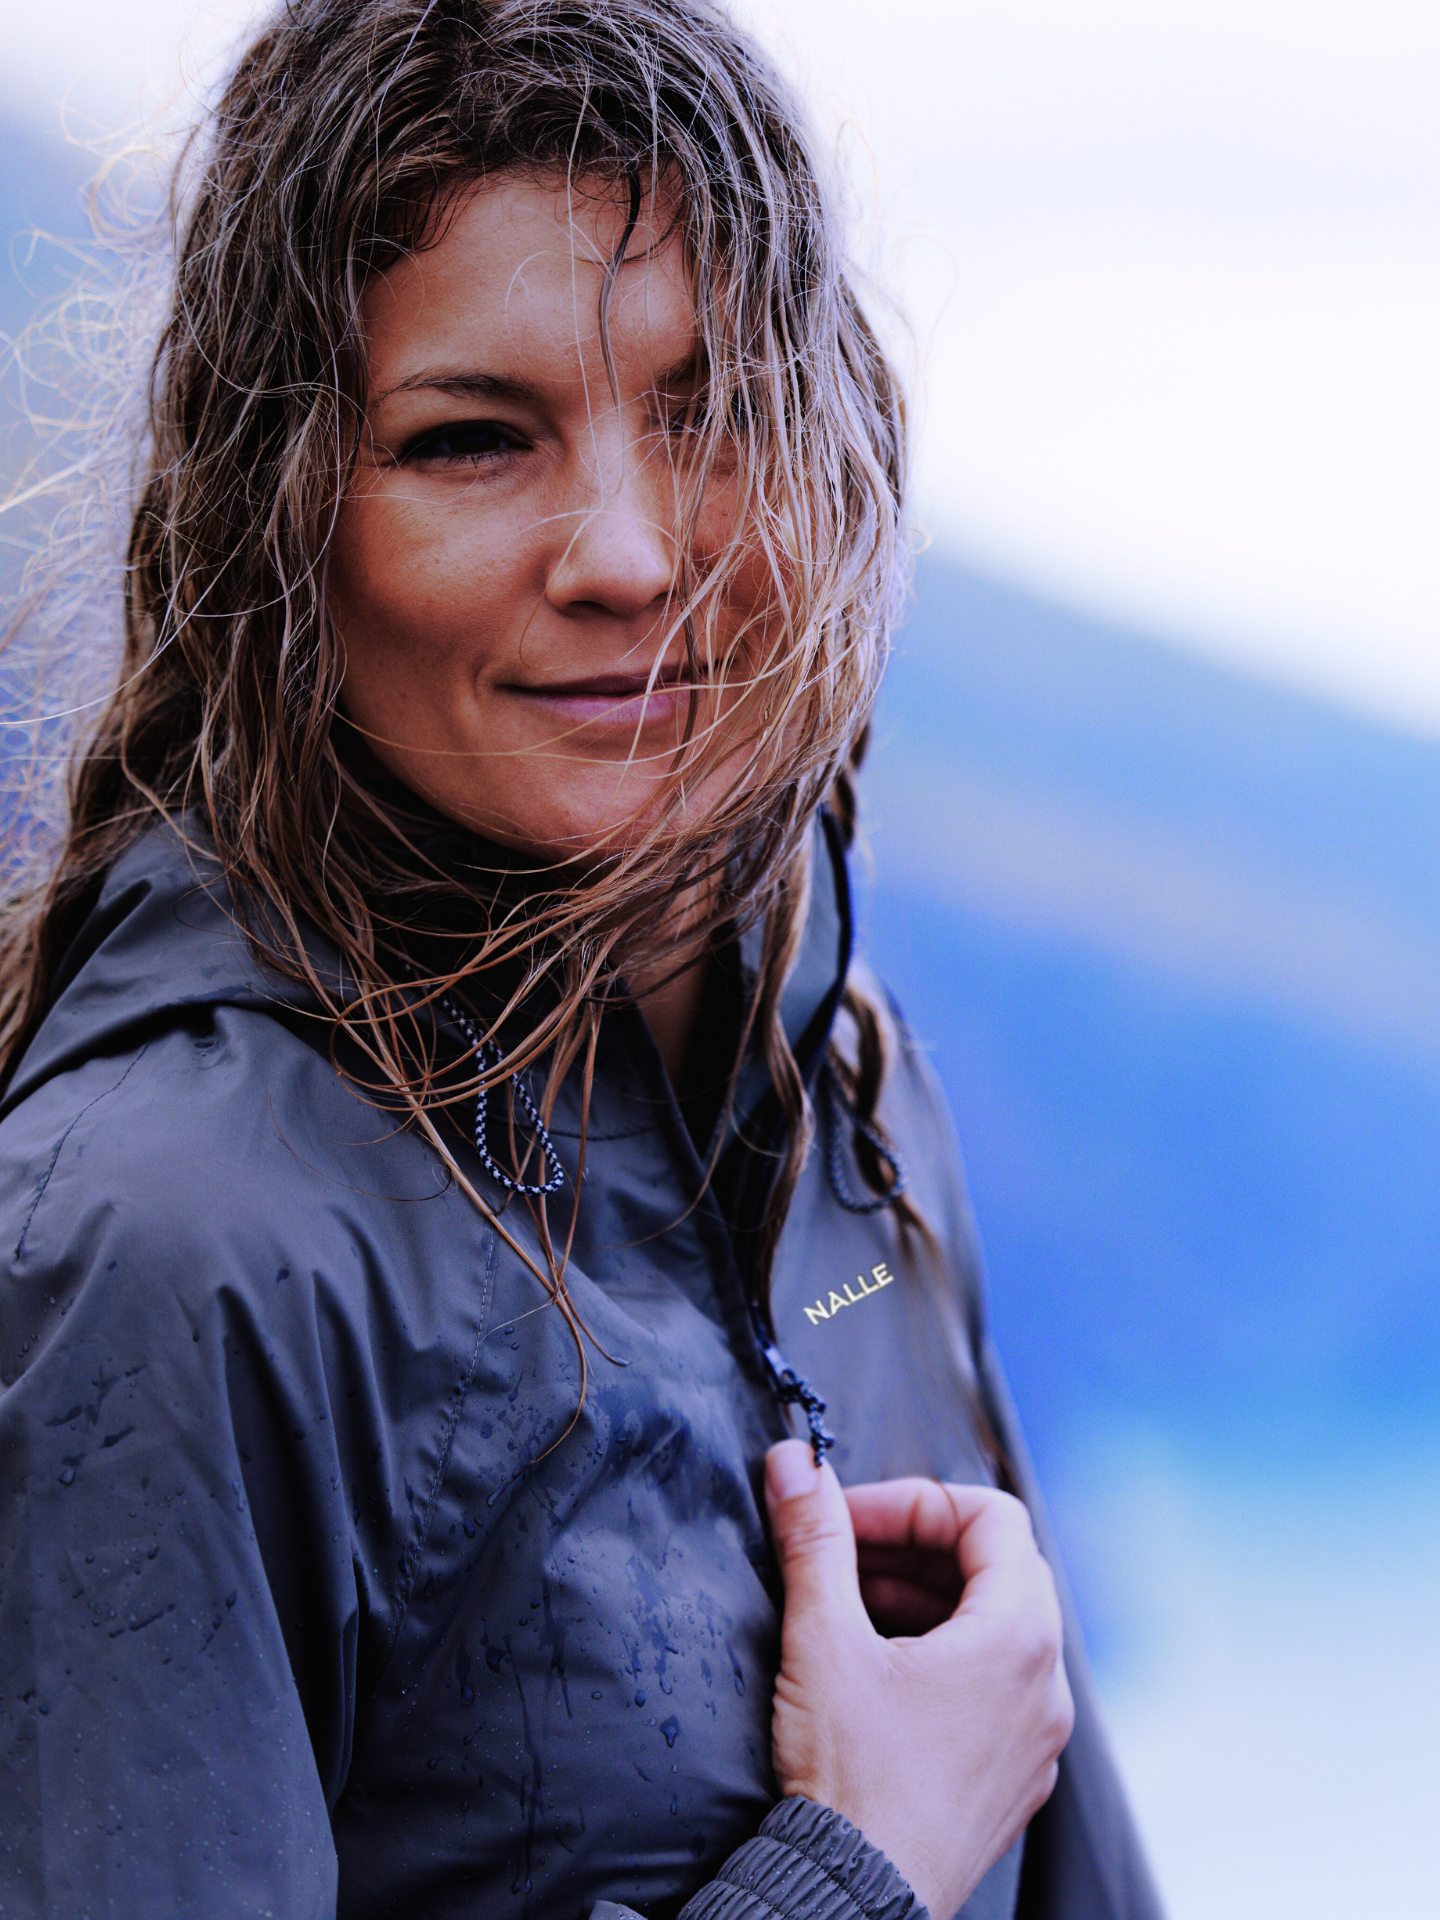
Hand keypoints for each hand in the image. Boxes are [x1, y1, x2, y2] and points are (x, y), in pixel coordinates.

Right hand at [764, 1442, 1074, 1919]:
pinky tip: (875, 1673)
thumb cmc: (852, 1782)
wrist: (853, 1901)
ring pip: (993, 1629)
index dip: (911, 1501)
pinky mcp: (1011, 1779)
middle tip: (843, 1555)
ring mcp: (1035, 1739)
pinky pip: (991, 1688)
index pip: (989, 1516)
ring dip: (923, 1599)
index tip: (847, 1518)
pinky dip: (938, 1658)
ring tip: (849, 1609)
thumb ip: (813, 1537)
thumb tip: (796, 1464)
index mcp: (1018, 1637)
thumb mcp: (823, 1638)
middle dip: (913, 1547)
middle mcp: (1045, 1686)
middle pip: (996, 1568)